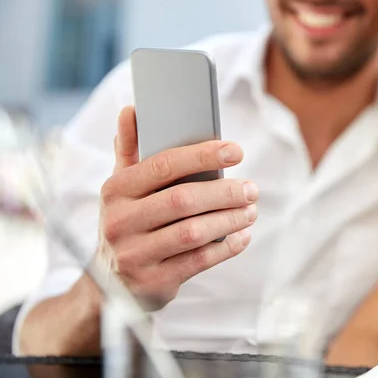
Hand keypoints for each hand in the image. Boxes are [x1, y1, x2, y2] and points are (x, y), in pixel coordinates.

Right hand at [96, 106, 257, 309]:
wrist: (109, 284)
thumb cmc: (127, 223)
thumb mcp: (121, 188)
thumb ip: (129, 150)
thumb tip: (131, 110)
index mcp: (116, 190)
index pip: (163, 165)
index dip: (202, 155)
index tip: (235, 151)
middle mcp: (121, 221)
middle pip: (182, 200)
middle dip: (224, 192)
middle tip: (251, 189)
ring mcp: (135, 254)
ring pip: (193, 232)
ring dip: (230, 219)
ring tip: (250, 211)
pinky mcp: (154, 281)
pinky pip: (199, 261)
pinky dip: (226, 247)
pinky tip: (242, 237)